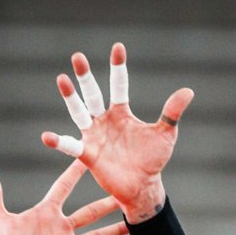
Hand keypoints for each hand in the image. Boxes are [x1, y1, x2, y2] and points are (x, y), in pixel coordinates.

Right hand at [41, 43, 194, 222]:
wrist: (143, 186)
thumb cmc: (153, 160)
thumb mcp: (165, 134)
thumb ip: (172, 112)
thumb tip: (188, 90)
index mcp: (121, 113)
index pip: (118, 85)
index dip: (118, 68)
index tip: (118, 48)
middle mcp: (104, 121)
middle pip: (92, 94)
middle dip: (85, 76)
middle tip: (78, 56)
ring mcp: (94, 136)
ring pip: (79, 113)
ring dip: (70, 97)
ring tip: (62, 79)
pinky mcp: (88, 154)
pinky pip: (71, 146)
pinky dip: (59, 142)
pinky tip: (47, 137)